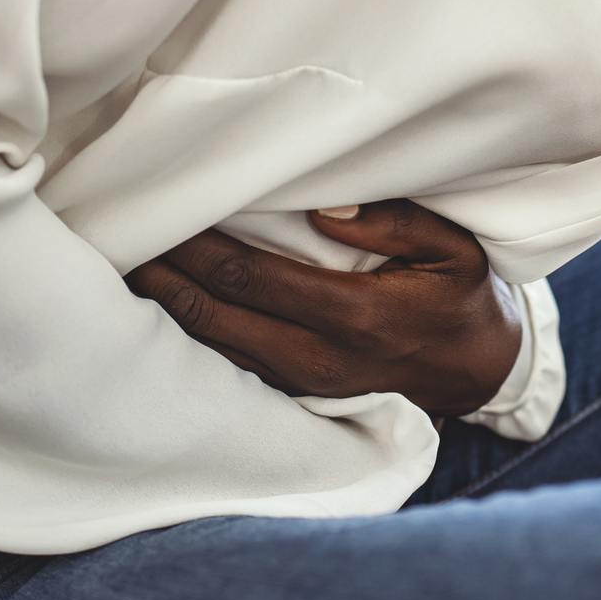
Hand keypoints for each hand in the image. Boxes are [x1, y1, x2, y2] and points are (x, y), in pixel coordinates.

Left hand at [121, 200, 524, 419]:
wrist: (478, 372)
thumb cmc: (462, 299)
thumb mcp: (453, 250)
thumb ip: (393, 224)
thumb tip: (326, 207)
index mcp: (355, 316)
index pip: (252, 278)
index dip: (200, 248)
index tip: (166, 210)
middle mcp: (320, 357)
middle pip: (217, 315)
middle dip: (166, 275)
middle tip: (122, 233)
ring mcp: (305, 382)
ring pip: (215, 346)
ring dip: (169, 307)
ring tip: (129, 263)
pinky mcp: (297, 392)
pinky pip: (231, 363)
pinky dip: (194, 333)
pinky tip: (167, 304)